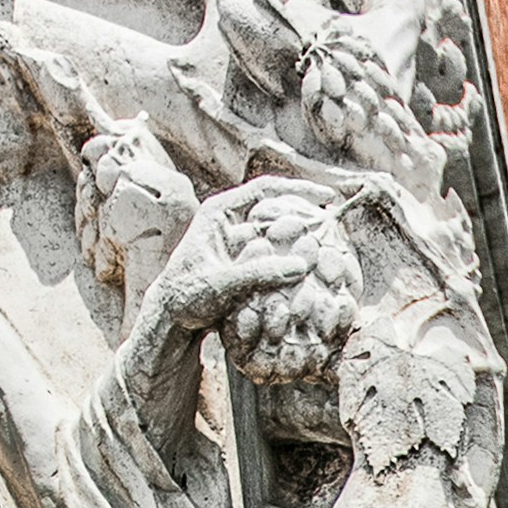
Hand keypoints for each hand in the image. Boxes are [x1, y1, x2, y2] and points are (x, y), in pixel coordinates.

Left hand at [144, 178, 333, 339]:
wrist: (171, 316)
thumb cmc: (185, 296)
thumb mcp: (221, 284)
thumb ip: (258, 273)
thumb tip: (300, 265)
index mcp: (220, 211)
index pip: (264, 190)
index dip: (298, 190)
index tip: (327, 199)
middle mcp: (232, 221)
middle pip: (277, 208)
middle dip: (307, 215)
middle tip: (336, 226)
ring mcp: (241, 241)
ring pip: (280, 233)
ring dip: (303, 239)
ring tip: (330, 248)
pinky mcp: (248, 261)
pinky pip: (277, 255)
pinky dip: (294, 259)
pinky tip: (313, 269)